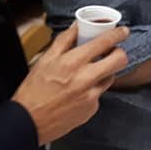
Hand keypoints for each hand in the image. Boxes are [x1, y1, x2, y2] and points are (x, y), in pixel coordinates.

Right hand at [12, 23, 128, 144]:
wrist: (27, 123)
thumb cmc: (33, 91)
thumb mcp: (45, 60)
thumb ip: (64, 40)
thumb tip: (78, 26)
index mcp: (73, 63)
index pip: (105, 42)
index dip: (118, 34)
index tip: (123, 31)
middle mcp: (86, 79)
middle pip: (120, 60)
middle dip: (119, 53)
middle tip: (111, 52)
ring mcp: (91, 96)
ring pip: (111, 77)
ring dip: (104, 73)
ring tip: (88, 75)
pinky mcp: (92, 109)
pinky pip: (99, 95)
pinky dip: (92, 91)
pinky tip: (78, 93)